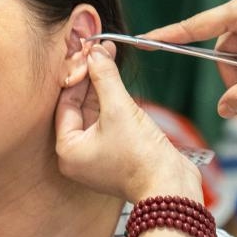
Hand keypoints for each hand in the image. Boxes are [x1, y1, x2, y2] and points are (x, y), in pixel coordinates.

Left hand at [55, 44, 203, 203]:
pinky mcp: (117, 153)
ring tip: (109, 56)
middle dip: (91, 77)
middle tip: (100, 49)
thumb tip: (95, 51)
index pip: (65, 102)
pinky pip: (109, 121)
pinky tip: (118, 80)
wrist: (171, 187)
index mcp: (68, 150)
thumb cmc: (140, 158)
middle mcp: (78, 155)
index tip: (87, 50)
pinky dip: (114, 101)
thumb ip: (105, 78)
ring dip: (103, 86)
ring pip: (95, 112)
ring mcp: (98, 155)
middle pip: (79, 106)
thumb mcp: (119, 109)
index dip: (78, 73)